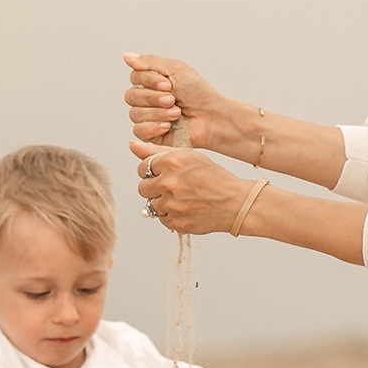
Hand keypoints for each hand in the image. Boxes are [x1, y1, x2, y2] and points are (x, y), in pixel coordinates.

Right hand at [124, 53, 245, 152]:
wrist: (212, 117)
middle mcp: (147, 99)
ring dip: (157, 112)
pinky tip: (169, 125)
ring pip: (134, 114)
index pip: (134, 78)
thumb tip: (126, 56)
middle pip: (130, 96)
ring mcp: (148, 117)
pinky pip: (139, 131)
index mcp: (152, 82)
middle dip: (153, 97)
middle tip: (172, 99)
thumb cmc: (199, 93)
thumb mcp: (176, 69)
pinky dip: (154, 127)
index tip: (168, 84)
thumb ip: (149, 62)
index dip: (149, 81)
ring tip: (176, 113)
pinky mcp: (151, 135)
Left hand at [130, 139, 255, 235]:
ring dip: (163, 202)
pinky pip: (162, 219)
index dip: (153, 171)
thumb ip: (157, 151)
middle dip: (155, 187)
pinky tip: (186, 208)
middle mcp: (168, 183)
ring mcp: (171, 205)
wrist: (235, 202)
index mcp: (171, 162)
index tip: (165, 173)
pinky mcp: (175, 222)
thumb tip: (132, 145)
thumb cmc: (213, 177)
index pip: (142, 167)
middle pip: (142, 187)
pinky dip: (171, 215)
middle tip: (174, 187)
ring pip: (151, 204)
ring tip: (182, 198)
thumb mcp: (188, 156)